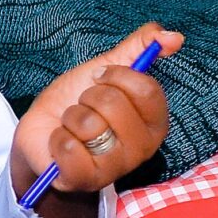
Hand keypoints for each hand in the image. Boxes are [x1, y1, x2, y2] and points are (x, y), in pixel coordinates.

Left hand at [11, 25, 185, 197]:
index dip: (117, 76)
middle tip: (84, 107)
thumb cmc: (77, 102)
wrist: (42, 131)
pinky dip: (58, 140)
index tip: (100, 78)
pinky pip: (69, 147)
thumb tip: (175, 36)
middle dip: (88, 98)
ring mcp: (116, 168)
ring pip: (89, 125)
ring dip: (71, 119)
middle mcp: (143, 148)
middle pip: (115, 104)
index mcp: (155, 122)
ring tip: (72, 128)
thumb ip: (140, 48)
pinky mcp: (87, 181)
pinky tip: (62, 145)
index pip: (147, 90)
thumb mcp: (106, 68)